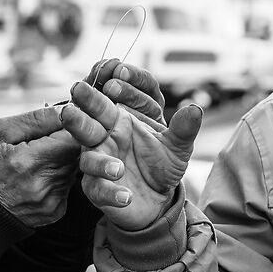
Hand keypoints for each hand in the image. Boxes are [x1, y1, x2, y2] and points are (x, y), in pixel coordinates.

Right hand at [0, 104, 78, 228]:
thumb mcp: (2, 131)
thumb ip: (38, 118)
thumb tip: (69, 108)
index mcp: (30, 160)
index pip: (74, 137)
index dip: (73, 127)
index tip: (62, 124)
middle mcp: (44, 184)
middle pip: (77, 153)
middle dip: (66, 143)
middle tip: (45, 143)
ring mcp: (52, 200)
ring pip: (74, 169)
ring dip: (62, 160)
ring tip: (36, 161)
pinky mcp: (55, 211)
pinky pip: (67, 186)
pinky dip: (57, 178)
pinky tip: (37, 179)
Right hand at [59, 63, 201, 231]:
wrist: (158, 197)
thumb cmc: (160, 163)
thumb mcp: (177, 145)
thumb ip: (183, 128)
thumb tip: (194, 109)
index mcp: (119, 120)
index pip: (110, 98)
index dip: (114, 88)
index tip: (117, 74)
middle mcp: (103, 138)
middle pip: (87, 123)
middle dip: (82, 111)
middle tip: (78, 90)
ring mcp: (97, 164)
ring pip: (89, 159)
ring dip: (101, 162)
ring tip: (119, 168)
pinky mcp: (97, 190)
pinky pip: (99, 190)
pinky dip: (112, 193)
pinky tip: (127, 196)